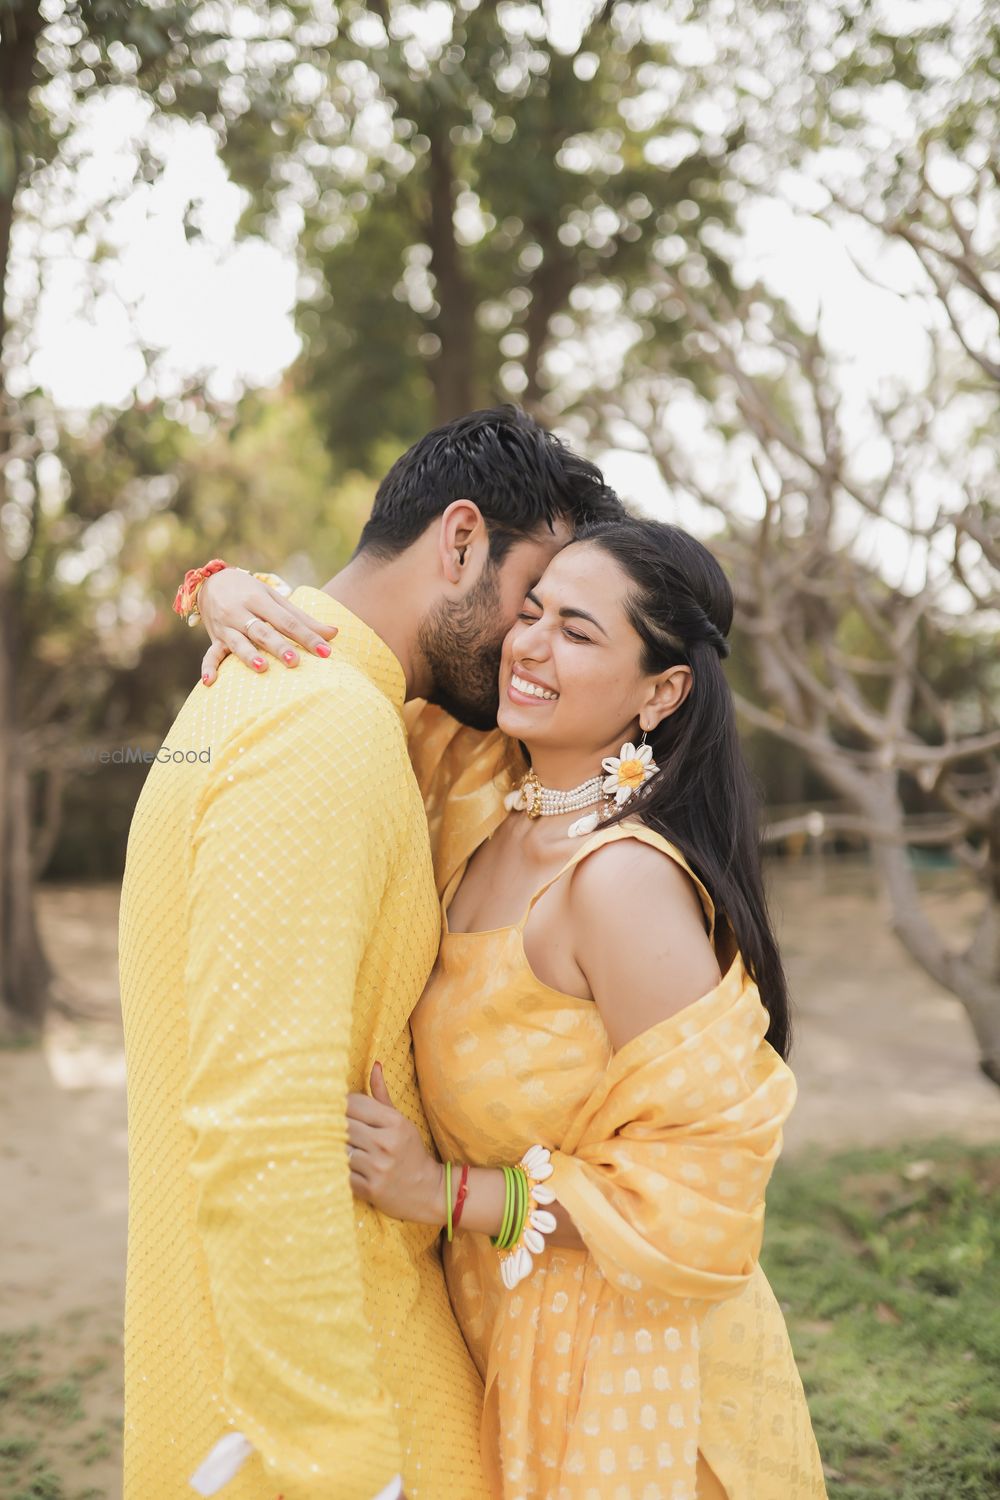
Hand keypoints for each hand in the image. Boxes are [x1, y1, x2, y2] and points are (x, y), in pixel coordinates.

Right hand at [197, 568, 337, 682]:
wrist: (212, 581)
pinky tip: (210, 682)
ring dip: (248, 655)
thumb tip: (334, 633)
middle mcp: (241, 612)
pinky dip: (208, 667)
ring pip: (238, 642)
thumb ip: (303, 619)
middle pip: (262, 631)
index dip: (307, 636)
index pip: (287, 621)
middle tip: (295, 661)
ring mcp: (226, 626)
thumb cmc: (251, 592)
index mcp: (259, 600)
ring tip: (261, 667)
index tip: (326, 652)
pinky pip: (210, 654)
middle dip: (278, 646)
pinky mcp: (214, 638)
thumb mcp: (275, 599)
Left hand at [346, 1065, 443, 1225]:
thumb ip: (382, 1095)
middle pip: (343, 1125)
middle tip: (329, 1125)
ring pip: (340, 1149)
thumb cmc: (410, 1151)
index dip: (341, 1103)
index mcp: (394, 1123)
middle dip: (335, 1125)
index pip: (354, 1103)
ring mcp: (376, 1168)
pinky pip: (342, 1174)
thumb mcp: (400, 1120)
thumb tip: (374, 1065)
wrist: (427, 1190)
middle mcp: (385, 1144)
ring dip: (337, 1148)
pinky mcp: (369, 1189)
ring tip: (340, 1146)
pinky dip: (340, 1170)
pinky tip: (347, 1166)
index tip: (336, 1107)